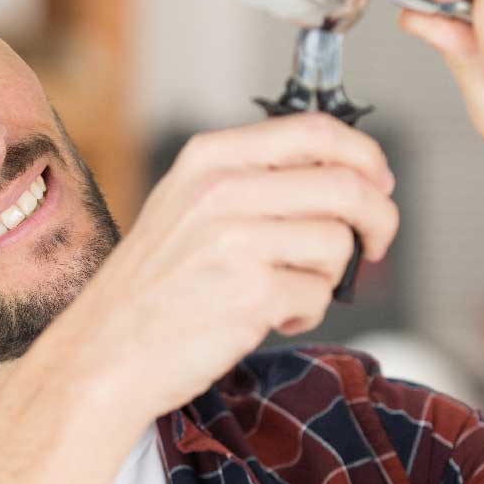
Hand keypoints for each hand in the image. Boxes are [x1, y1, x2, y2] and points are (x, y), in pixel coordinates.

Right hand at [16, 112, 398, 423]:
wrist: (104, 354)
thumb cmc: (155, 286)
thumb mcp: (189, 205)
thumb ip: (258, 180)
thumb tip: (354, 176)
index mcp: (211, 156)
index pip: (317, 130)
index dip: (365, 156)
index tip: (379, 184)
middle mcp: (222, 188)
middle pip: (346, 184)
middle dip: (378, 219)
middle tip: (375, 244)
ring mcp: (236, 240)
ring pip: (338, 242)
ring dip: (328, 276)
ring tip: (286, 291)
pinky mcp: (251, 292)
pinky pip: (320, 294)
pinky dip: (306, 312)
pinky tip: (269, 317)